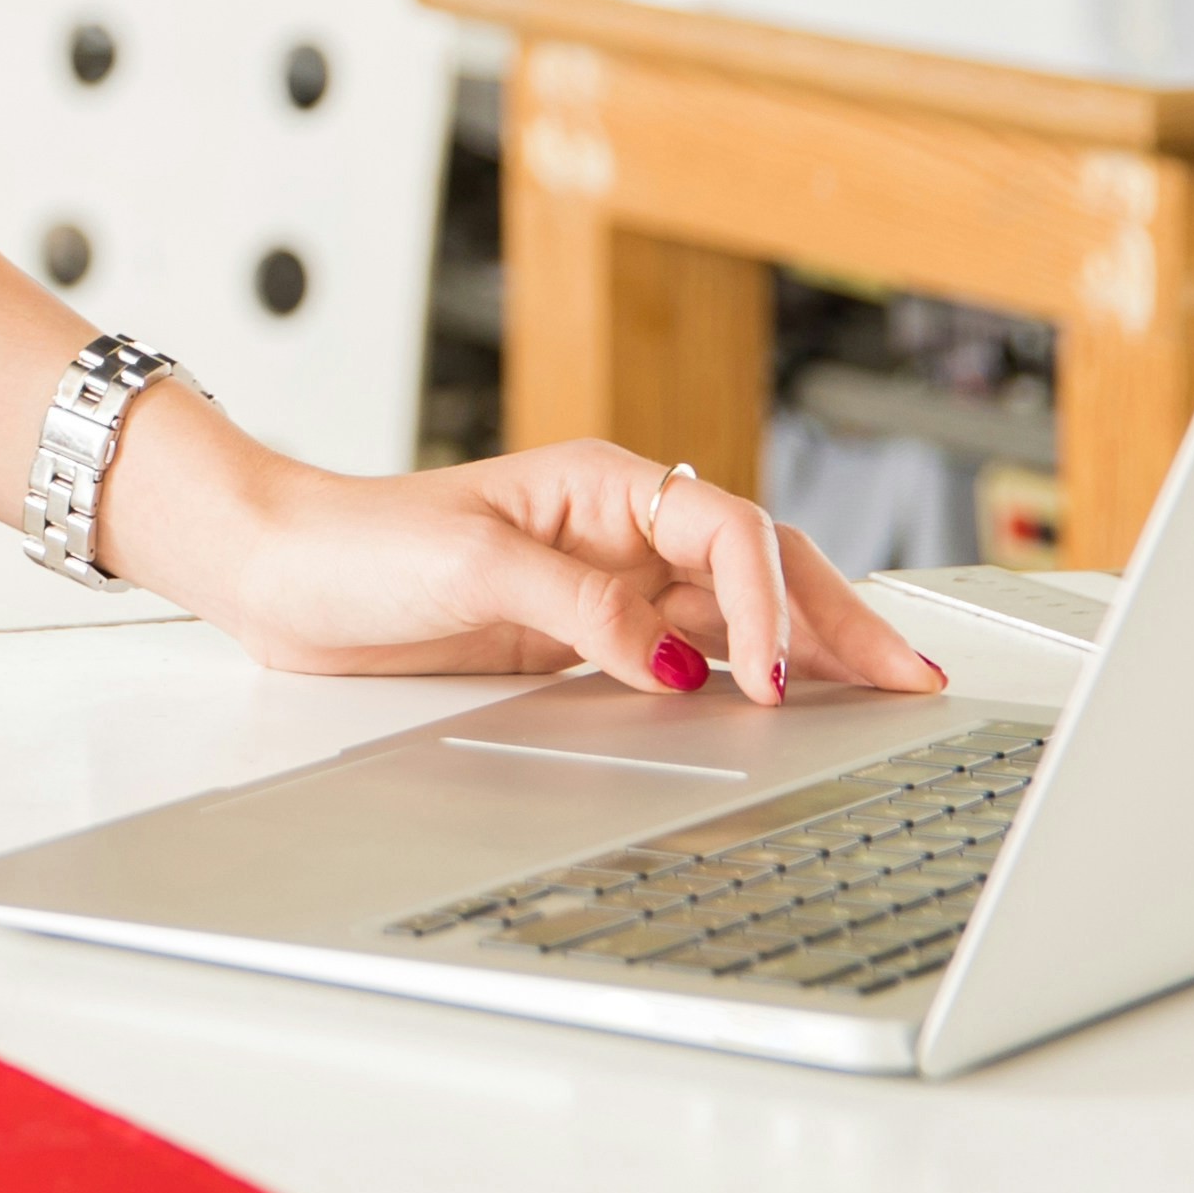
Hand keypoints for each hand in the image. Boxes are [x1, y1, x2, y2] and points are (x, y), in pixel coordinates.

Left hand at [125, 419, 950, 707]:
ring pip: (736, 616)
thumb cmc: (357, 545)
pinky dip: (740, 679)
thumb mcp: (473, 565)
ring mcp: (607, 586)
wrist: (280, 573)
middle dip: (839, 620)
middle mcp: (619, 531)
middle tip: (912, 678)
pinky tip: (781, 707)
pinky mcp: (582, 637)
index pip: (727, 534)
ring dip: (806, 651)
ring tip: (883, 696)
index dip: (764, 605)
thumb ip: (582, 609)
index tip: (771, 678)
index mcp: (605, 485)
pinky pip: (686, 656)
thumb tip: (676, 662)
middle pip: (761, 568)